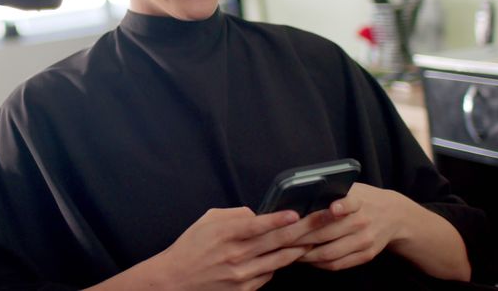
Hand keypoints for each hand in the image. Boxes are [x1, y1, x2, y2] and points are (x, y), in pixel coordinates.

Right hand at [149, 208, 320, 290]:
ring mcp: (242, 275)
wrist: (175, 280)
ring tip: (315, 238)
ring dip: (299, 249)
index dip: (277, 220)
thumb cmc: (190, 247)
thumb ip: (234, 215)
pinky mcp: (245, 289)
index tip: (295, 213)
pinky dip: (280, 263)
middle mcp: (236, 255)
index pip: (256, 226)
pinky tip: (289, 255)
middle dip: (302, 230)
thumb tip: (258, 215)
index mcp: (225, 235)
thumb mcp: (206, 221)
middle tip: (322, 221)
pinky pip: (270, 274)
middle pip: (276, 242)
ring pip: (279, 260)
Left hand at [293, 183, 408, 270]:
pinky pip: (338, 264)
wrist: (394, 215)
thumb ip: (331, 193)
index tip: (332, 208)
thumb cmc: (362, 199)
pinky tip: (305, 259)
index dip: (340, 206)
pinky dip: (318, 264)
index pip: (349, 203)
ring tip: (288, 251)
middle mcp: (362, 221)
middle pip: (327, 232)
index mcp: (358, 201)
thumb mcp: (352, 189)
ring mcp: (365, 240)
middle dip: (299, 237)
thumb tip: (297, 199)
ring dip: (305, 255)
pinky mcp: (366, 255)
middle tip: (280, 238)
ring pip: (329, 252)